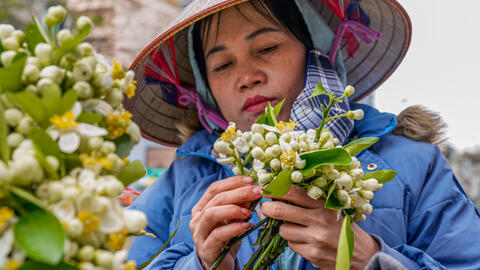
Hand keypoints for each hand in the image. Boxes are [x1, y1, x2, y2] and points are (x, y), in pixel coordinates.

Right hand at [189, 176, 262, 269]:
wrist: (220, 265)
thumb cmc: (226, 239)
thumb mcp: (233, 219)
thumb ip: (240, 205)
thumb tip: (253, 191)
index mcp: (201, 208)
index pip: (214, 188)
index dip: (232, 182)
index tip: (251, 180)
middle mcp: (196, 219)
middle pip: (215, 199)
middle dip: (238, 193)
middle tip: (257, 192)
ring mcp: (199, 234)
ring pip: (211, 214)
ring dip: (233, 209)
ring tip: (249, 212)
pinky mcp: (206, 249)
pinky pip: (218, 235)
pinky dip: (234, 228)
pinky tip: (247, 226)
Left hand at [261, 185, 379, 269]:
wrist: (363, 255)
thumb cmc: (343, 227)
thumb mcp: (333, 208)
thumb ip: (312, 200)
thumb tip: (284, 189)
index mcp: (324, 204)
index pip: (294, 192)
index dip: (277, 189)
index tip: (268, 188)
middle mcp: (319, 220)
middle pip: (281, 210)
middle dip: (268, 208)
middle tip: (266, 207)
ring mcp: (315, 238)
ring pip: (284, 230)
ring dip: (285, 228)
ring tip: (296, 227)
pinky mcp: (312, 254)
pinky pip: (291, 244)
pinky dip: (294, 242)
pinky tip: (306, 241)